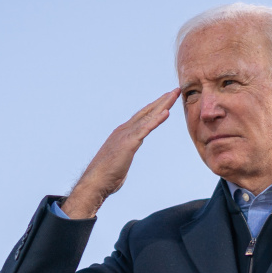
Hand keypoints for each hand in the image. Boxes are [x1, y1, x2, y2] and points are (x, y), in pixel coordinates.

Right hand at [60, 88, 180, 218]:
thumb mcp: (119, 160)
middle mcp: (124, 130)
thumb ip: (124, 154)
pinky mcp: (129, 143)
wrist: (95, 182)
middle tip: (175, 90)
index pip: (142, 117)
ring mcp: (126, 135)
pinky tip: (166, 113)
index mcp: (122, 134)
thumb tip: (125, 157)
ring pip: (148, 116)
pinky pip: (146, 129)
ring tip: (174, 95)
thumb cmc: (106, 176)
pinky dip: (156, 120)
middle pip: (147, 112)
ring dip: (163, 105)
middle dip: (162, 101)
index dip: (155, 107)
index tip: (166, 99)